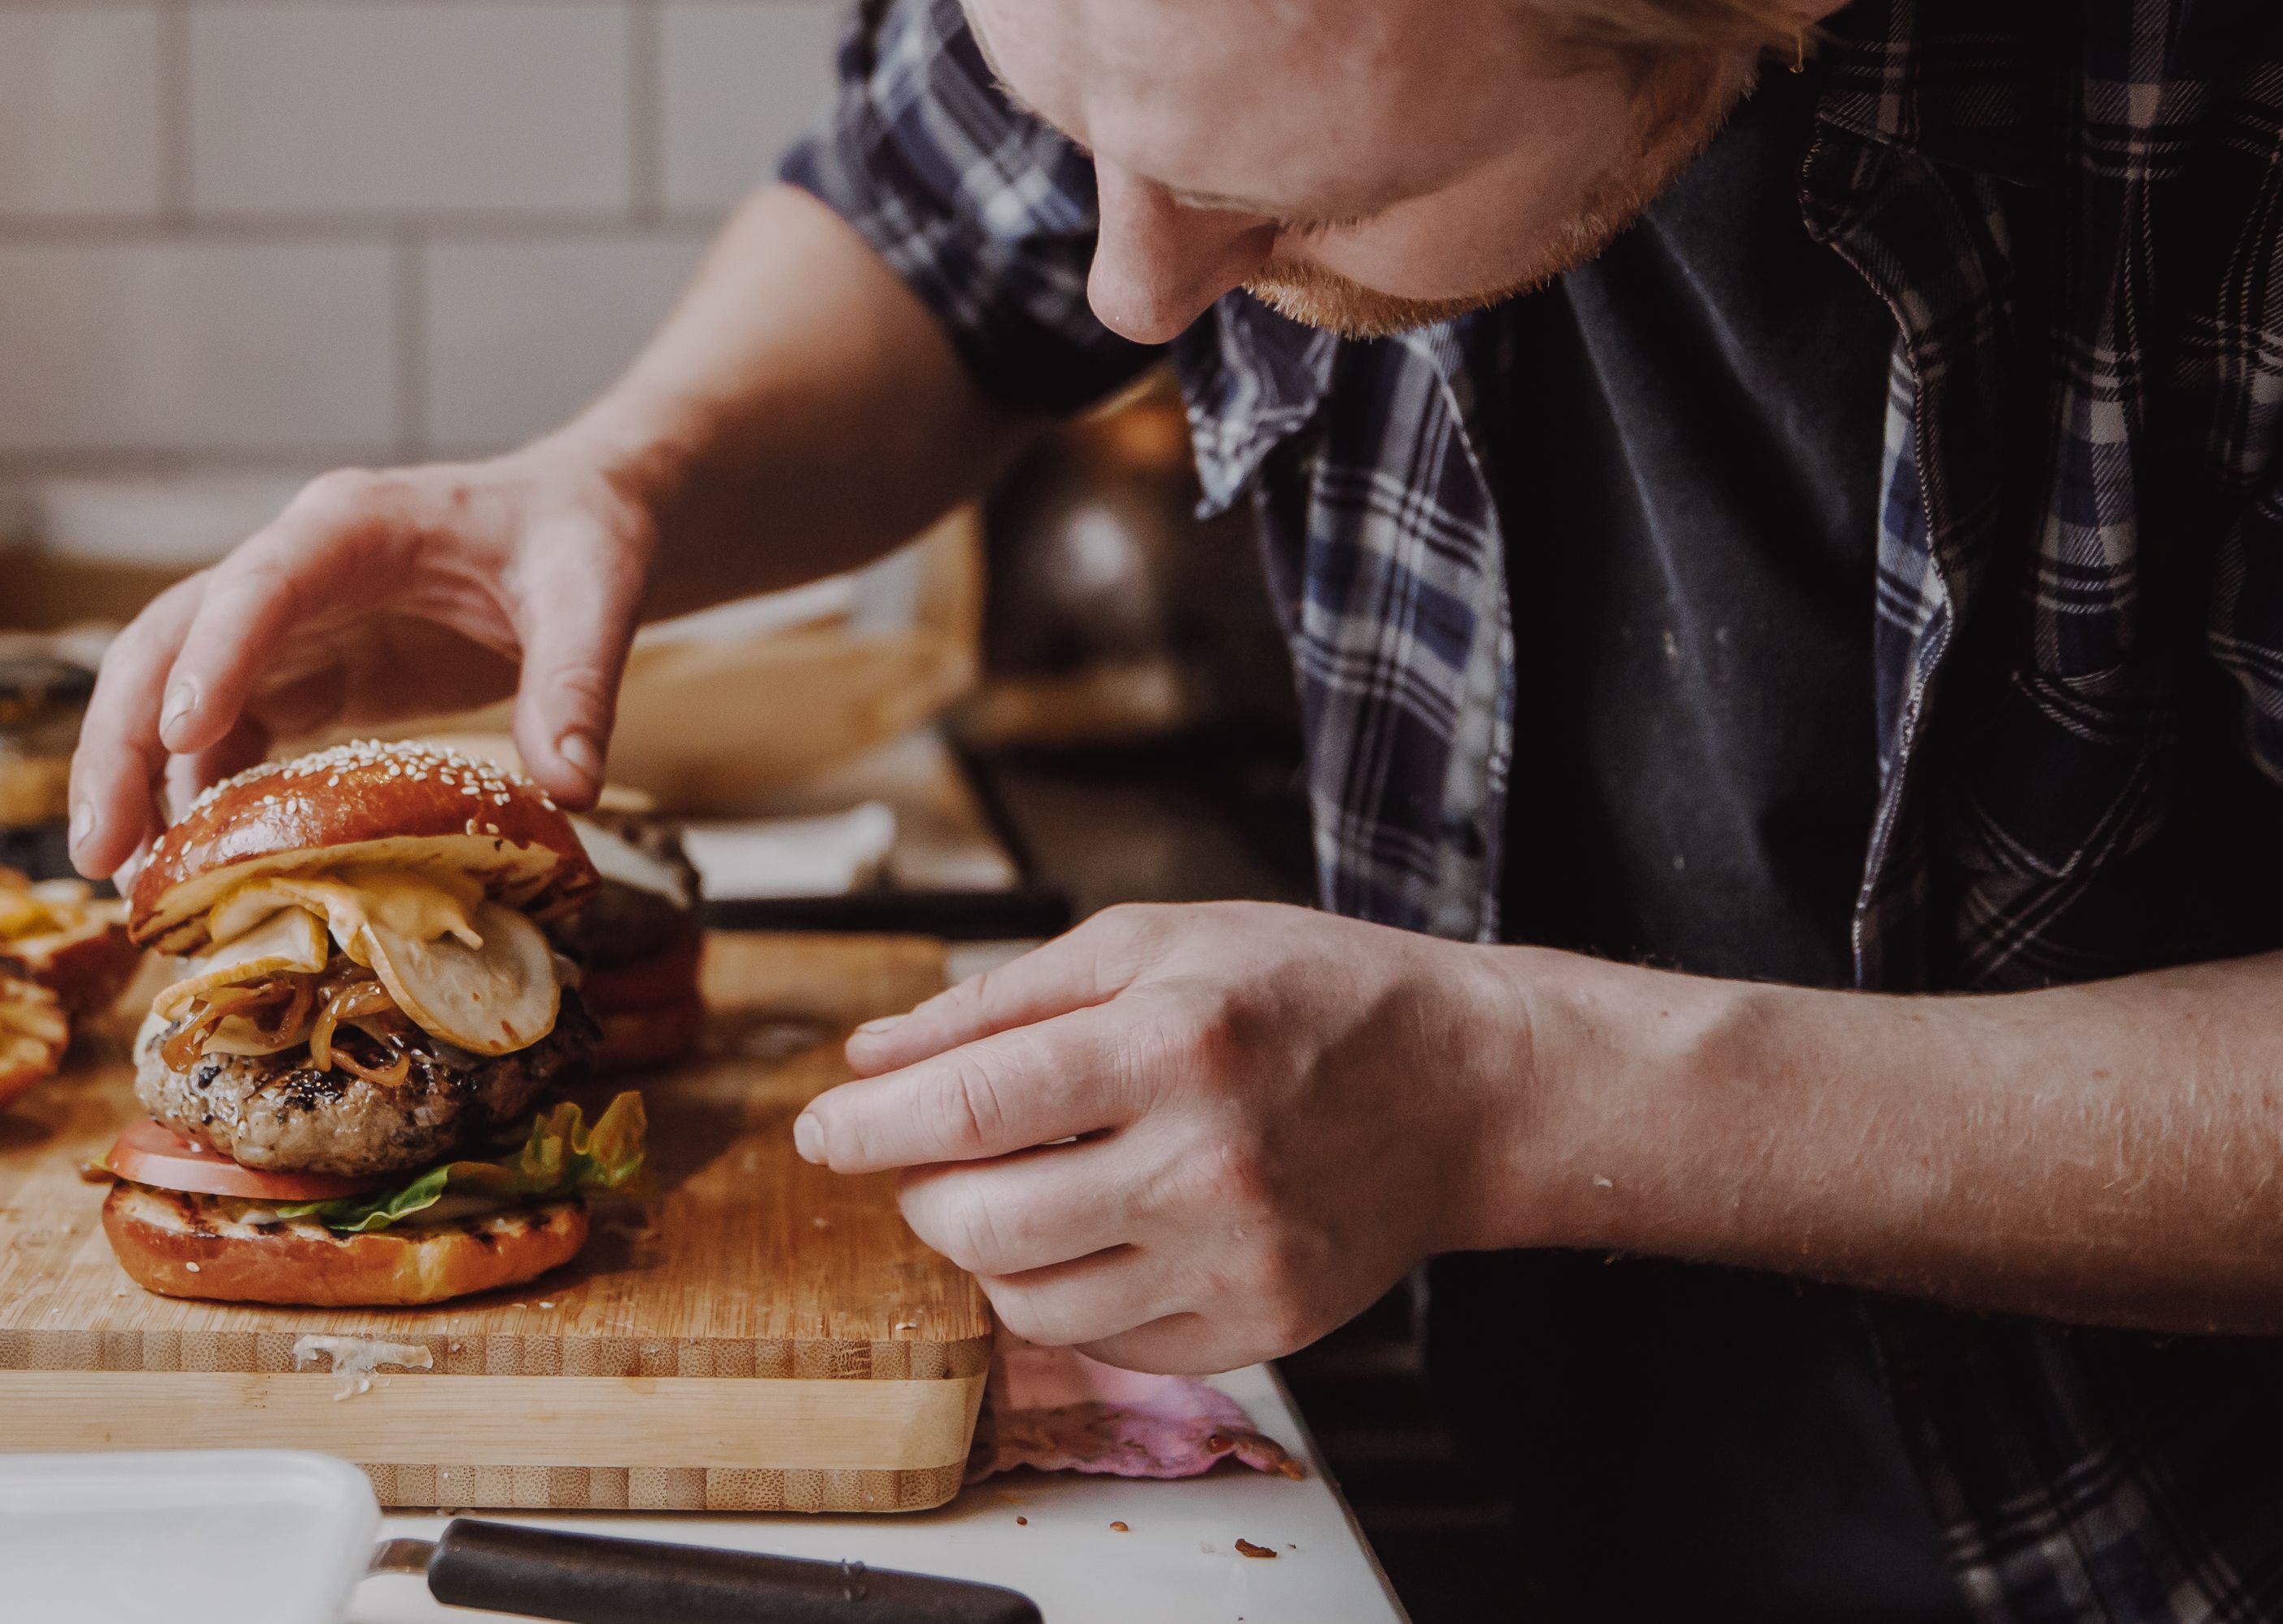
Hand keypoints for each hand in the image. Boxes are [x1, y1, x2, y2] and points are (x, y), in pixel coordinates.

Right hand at [68, 450, 659, 878]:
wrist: (577, 524)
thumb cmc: (578, 537)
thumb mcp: (595, 591)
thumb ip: (579, 680)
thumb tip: (572, 786)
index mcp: (354, 527)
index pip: (261, 582)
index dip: (215, 655)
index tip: (181, 735)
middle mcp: (295, 570)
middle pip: (170, 639)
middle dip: (123, 738)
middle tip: (99, 846)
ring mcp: (285, 628)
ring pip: (172, 693)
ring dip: (136, 781)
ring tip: (119, 880)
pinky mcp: (299, 680)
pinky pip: (223, 739)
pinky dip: (193, 801)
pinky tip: (184, 873)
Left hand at [792, 902, 1534, 1372]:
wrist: (1461, 1086)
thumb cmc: (1300, 994)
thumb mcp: (1150, 942)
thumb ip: (1000, 1000)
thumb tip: (871, 1056)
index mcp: (1173, 1042)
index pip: (970, 1108)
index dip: (868, 1127)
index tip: (821, 1130)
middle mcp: (1206, 1163)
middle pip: (984, 1224)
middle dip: (919, 1194)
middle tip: (923, 1158)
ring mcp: (1237, 1258)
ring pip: (1030, 1302)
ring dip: (982, 1250)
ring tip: (1008, 1189)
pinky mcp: (1259, 1325)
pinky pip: (1104, 1340)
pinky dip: (1063, 1291)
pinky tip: (1089, 1229)